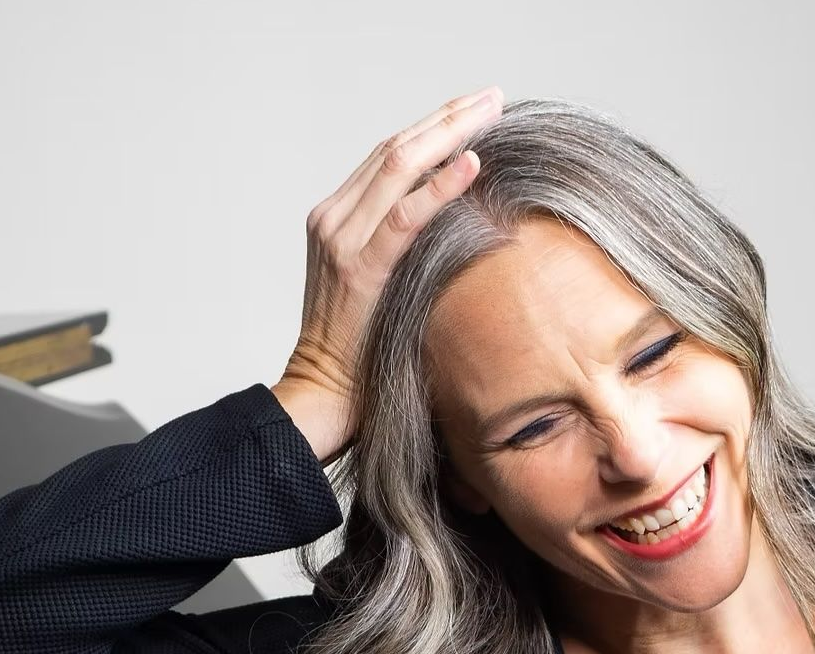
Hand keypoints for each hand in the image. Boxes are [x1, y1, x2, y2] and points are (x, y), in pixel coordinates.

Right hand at [277, 84, 504, 451]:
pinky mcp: (360, 269)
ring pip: (398, 166)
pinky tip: (472, 162)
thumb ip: (406, 255)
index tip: (475, 110)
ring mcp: (340, 240)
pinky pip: (406, 218)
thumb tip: (459, 235)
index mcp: (337, 221)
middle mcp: (333, 220)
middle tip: (492, 96)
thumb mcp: (384, 290)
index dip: (433, 129)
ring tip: (490, 110)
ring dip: (449, 133)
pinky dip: (440, 187)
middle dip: (447, 117)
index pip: (388, 158)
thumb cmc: (362, 356)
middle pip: (395, 149)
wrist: (322, 397)